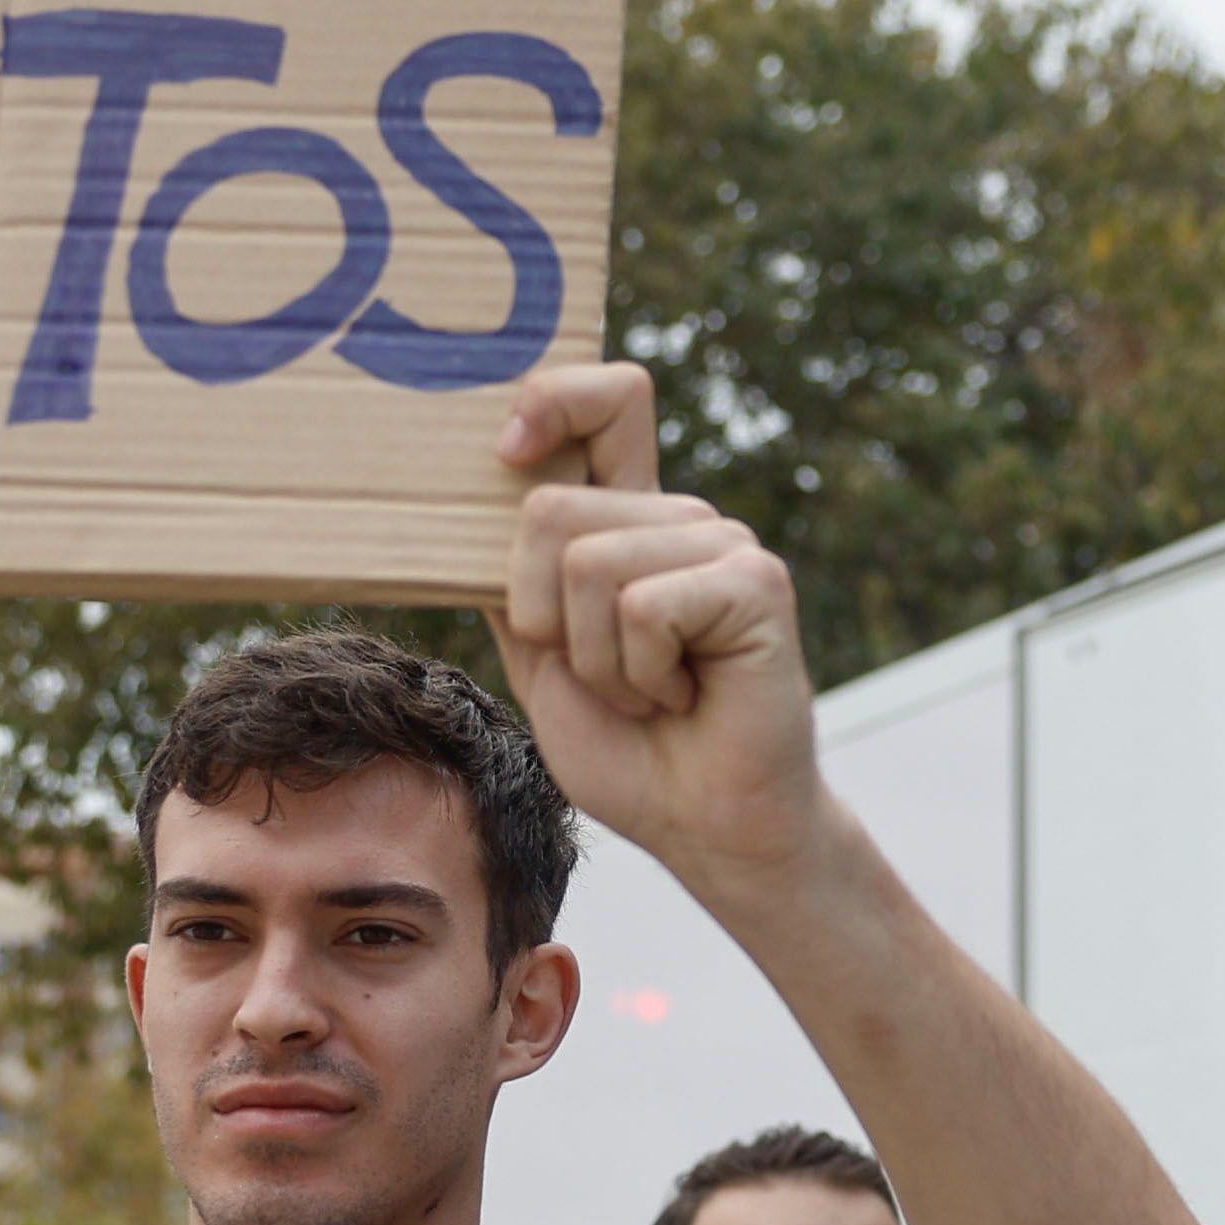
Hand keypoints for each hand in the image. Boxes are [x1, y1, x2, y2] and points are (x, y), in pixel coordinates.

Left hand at [490, 365, 821, 896]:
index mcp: (629, 520)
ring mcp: (723, 542)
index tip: (510, 447)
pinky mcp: (756, 582)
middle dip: (542, 616)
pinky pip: (641, 607)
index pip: (607, 401)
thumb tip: (469, 506)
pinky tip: (683, 699)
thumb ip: (513, 581)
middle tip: (605, 675)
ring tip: (649, 693)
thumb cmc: (627, 749)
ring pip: (587, 564)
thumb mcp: (540, 657)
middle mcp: (679, 517)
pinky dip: (639, 677)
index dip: (553, 398)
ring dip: (596, 662)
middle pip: (549, 507)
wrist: (705, 827)